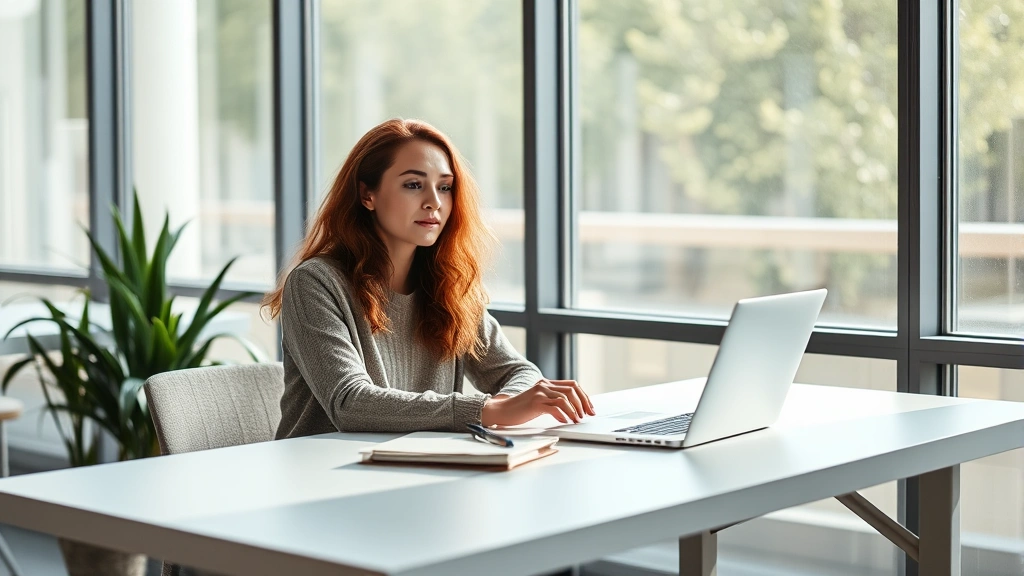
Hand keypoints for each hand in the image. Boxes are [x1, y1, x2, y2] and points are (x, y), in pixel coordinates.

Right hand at [480, 379, 596, 426]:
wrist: (501, 411)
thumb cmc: (520, 409)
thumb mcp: (539, 401)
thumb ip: (552, 400)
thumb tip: (573, 409)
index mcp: (547, 383)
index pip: (573, 385)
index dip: (584, 397)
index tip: (590, 409)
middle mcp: (544, 385)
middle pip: (572, 390)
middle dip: (583, 403)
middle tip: (586, 415)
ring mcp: (539, 393)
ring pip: (565, 398)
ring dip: (574, 410)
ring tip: (576, 420)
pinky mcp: (535, 403)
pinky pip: (555, 407)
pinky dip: (563, 414)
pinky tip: (565, 420)